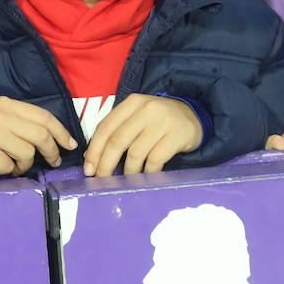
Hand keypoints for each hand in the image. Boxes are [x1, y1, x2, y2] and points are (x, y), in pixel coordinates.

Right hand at [0, 96, 77, 175]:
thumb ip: (20, 119)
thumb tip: (50, 137)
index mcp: (7, 104)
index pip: (43, 116)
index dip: (61, 132)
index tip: (70, 144)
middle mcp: (2, 117)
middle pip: (40, 135)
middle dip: (51, 151)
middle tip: (53, 161)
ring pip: (26, 154)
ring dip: (25, 164)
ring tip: (15, 165)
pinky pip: (7, 167)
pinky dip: (7, 171)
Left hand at [82, 94, 202, 175]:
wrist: (194, 117)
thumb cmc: (159, 121)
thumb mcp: (138, 117)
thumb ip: (118, 130)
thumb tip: (93, 158)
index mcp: (132, 102)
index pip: (106, 127)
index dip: (94, 150)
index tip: (89, 169)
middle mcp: (147, 109)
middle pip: (118, 141)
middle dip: (106, 165)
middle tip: (101, 180)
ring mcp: (164, 121)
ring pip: (135, 153)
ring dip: (127, 172)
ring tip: (126, 181)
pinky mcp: (178, 135)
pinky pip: (155, 160)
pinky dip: (148, 172)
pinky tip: (146, 177)